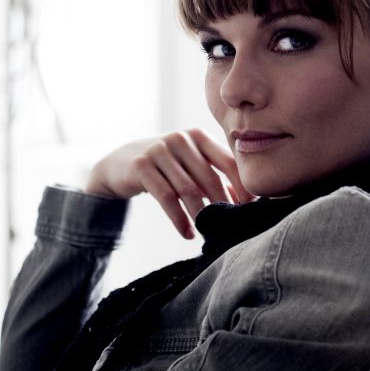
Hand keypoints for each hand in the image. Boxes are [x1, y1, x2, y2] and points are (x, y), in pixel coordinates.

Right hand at [85, 129, 253, 238]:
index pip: (228, 161)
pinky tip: (188, 234)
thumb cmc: (164, 168)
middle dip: (222, 206)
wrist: (119, 164)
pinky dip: (179, 219)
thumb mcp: (190, 167)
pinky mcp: (141, 166)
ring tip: (208, 233)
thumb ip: (215, 178)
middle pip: (209, 178)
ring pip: (188, 189)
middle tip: (229, 228)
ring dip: (201, 216)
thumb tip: (245, 201)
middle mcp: (180, 139)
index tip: (250, 209)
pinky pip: (166, 197)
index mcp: (198, 136)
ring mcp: (159, 150)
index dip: (241, 186)